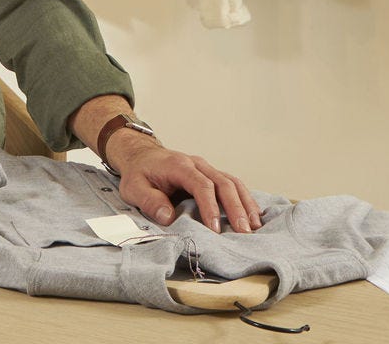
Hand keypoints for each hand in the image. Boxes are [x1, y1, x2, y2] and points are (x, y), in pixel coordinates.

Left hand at [107, 130, 263, 234]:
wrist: (141, 156)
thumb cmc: (139, 173)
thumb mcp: (133, 188)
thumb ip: (149, 201)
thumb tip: (168, 217)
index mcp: (179, 166)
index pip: (201, 185)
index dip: (210, 207)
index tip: (215, 229)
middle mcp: (197, 165)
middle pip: (223, 183)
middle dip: (236, 208)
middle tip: (244, 231)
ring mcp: (206, 168)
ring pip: (232, 182)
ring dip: (245, 204)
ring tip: (255, 227)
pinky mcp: (211, 175)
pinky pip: (232, 184)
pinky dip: (244, 199)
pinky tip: (253, 215)